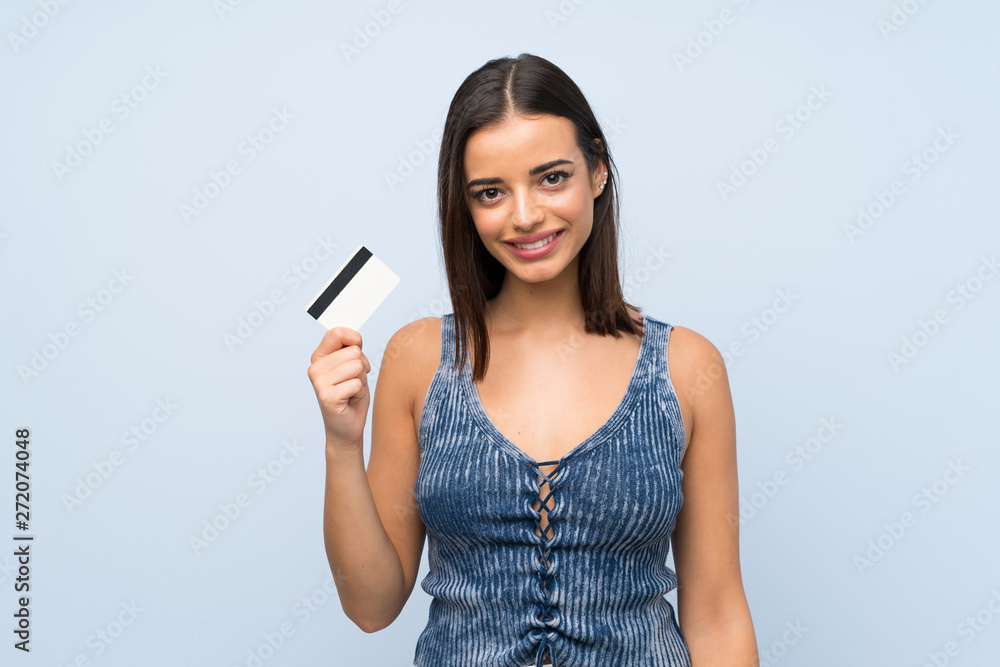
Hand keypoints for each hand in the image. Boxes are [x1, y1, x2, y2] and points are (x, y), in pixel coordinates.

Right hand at [307, 326, 371, 449]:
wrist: (347, 427)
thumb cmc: (352, 395)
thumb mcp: (353, 366)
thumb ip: (352, 349)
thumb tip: (355, 339)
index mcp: (319, 357)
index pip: (337, 333)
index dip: (355, 340)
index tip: (356, 353)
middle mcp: (315, 368)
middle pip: (354, 352)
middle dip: (362, 367)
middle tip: (353, 381)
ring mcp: (319, 383)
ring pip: (357, 366)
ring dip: (361, 380)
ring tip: (351, 391)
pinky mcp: (327, 397)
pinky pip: (357, 384)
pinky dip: (359, 393)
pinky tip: (350, 400)